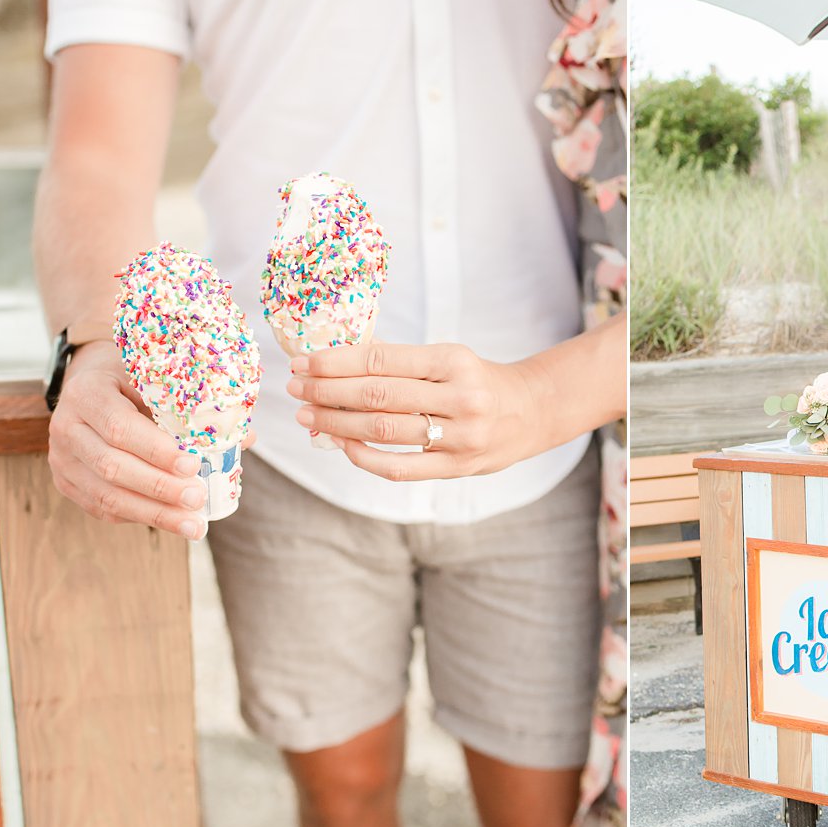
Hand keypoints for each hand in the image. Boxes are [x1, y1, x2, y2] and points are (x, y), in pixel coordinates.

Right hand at [46, 341, 212, 538]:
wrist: (89, 385)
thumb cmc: (131, 380)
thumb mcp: (155, 378)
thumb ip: (192, 407)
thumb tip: (246, 439)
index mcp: (86, 393)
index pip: (120, 427)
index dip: (157, 450)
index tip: (193, 464)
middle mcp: (66, 426)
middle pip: (112, 466)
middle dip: (159, 488)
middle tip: (198, 498)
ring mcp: (62, 459)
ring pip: (107, 495)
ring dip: (154, 514)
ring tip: (193, 526)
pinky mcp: (67, 483)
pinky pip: (103, 508)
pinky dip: (141, 516)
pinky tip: (172, 521)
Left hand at [289, 341, 542, 481]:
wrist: (531, 411)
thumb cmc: (479, 380)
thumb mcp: (448, 357)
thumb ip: (400, 361)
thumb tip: (337, 360)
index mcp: (455, 361)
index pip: (382, 360)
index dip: (336, 363)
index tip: (304, 363)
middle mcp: (461, 398)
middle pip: (377, 396)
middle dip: (327, 392)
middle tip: (296, 389)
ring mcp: (461, 437)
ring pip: (383, 432)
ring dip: (336, 424)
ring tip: (308, 417)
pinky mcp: (458, 468)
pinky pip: (399, 468)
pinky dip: (364, 458)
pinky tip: (342, 445)